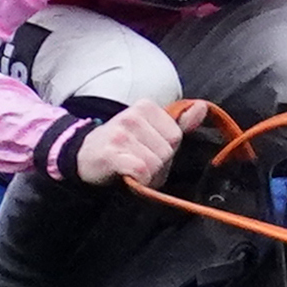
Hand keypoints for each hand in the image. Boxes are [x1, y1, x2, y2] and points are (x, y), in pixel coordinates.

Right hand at [67, 100, 187, 184]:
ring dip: (147, 176)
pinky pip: (140, 170)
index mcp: (145, 107)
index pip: (175, 136)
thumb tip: (203, 108)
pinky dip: (138, 180)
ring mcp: (120, 134)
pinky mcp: (111, 154)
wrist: (83, 157)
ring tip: (131, 170)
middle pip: (166, 152)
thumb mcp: (151, 130)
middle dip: (157, 166)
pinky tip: (126, 176)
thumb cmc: (121, 146)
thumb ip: (179, 122)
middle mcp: (132, 116)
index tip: (148, 152)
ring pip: (155, 164)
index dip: (166, 152)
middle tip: (138, 164)